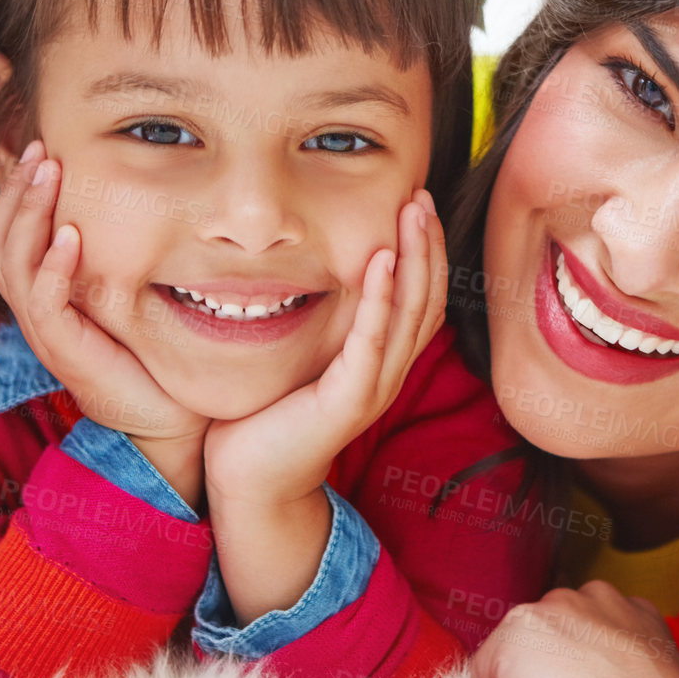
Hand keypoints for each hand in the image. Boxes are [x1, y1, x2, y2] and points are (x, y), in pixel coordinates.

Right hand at [0, 140, 209, 500]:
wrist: (169, 418)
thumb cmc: (154, 355)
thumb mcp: (132, 292)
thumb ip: (122, 252)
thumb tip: (143, 197)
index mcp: (46, 293)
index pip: (9, 232)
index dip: (13, 189)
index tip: (36, 143)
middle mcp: (37, 309)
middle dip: (15, 188)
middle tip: (38, 145)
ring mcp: (47, 332)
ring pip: (12, 262)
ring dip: (28, 213)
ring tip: (47, 172)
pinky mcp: (67, 353)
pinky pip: (44, 304)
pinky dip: (52, 268)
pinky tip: (68, 237)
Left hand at [202, 189, 446, 511]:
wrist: (250, 482)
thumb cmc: (265, 418)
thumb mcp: (301, 358)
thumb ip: (318, 322)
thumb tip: (307, 265)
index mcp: (381, 363)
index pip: (421, 298)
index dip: (426, 251)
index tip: (418, 203)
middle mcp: (387, 373)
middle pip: (427, 298)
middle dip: (428, 243)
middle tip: (423, 195)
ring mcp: (373, 388)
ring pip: (412, 314)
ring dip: (416, 258)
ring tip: (414, 214)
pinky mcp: (349, 401)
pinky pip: (373, 341)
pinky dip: (382, 298)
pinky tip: (382, 260)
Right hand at [468, 580, 678, 677]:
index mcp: (516, 629)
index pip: (488, 665)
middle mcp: (557, 603)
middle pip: (531, 640)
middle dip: (540, 668)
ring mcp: (602, 601)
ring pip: (573, 622)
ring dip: (576, 648)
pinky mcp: (639, 609)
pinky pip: (612, 619)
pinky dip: (613, 640)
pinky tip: (619, 675)